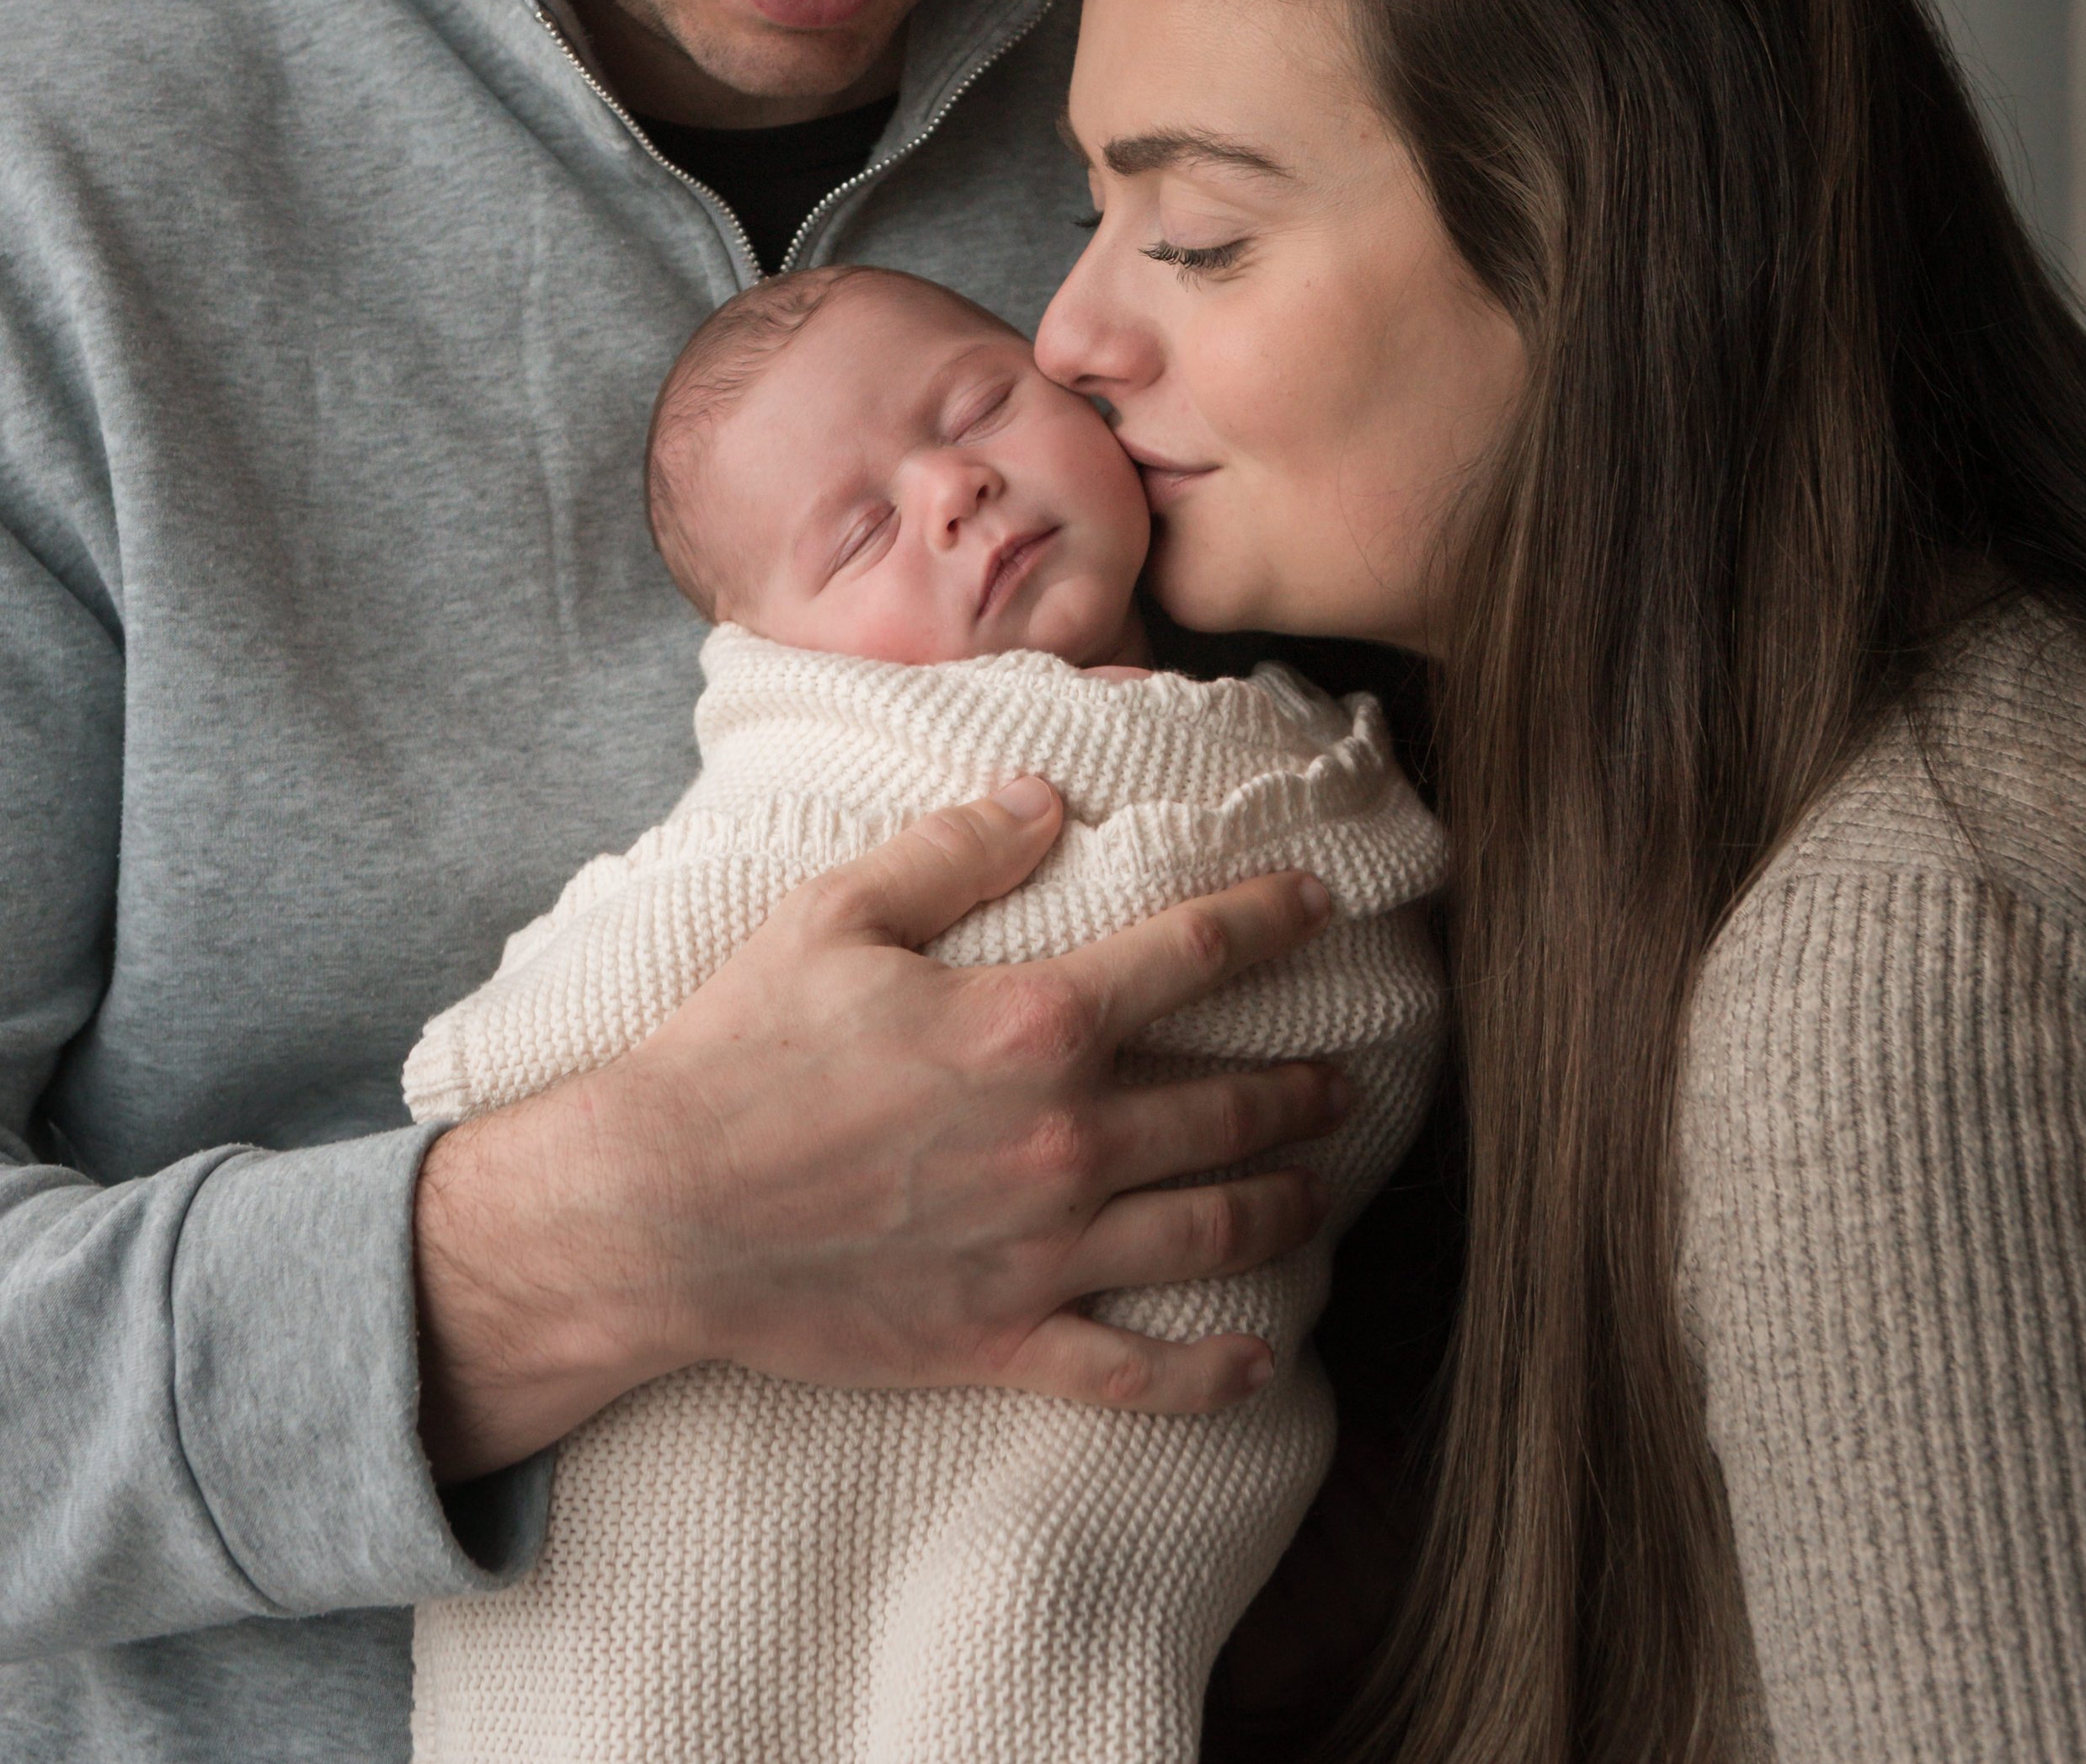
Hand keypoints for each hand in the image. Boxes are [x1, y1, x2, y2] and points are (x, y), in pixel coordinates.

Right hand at [414, 778, 1343, 1480]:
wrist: (657, 1213)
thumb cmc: (739, 1050)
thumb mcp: (836, 912)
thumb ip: (955, 848)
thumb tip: (1045, 796)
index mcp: (1029, 1022)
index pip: (1193, 955)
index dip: (1269, 920)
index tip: (1319, 904)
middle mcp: (1061, 1137)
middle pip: (1229, 1107)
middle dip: (1303, 1088)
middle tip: (1343, 1078)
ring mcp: (1041, 1250)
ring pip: (1212, 1232)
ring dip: (1286, 1205)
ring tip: (1319, 1186)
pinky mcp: (1002, 1338)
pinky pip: (1138, 1373)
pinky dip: (1213, 1374)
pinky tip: (1262, 1359)